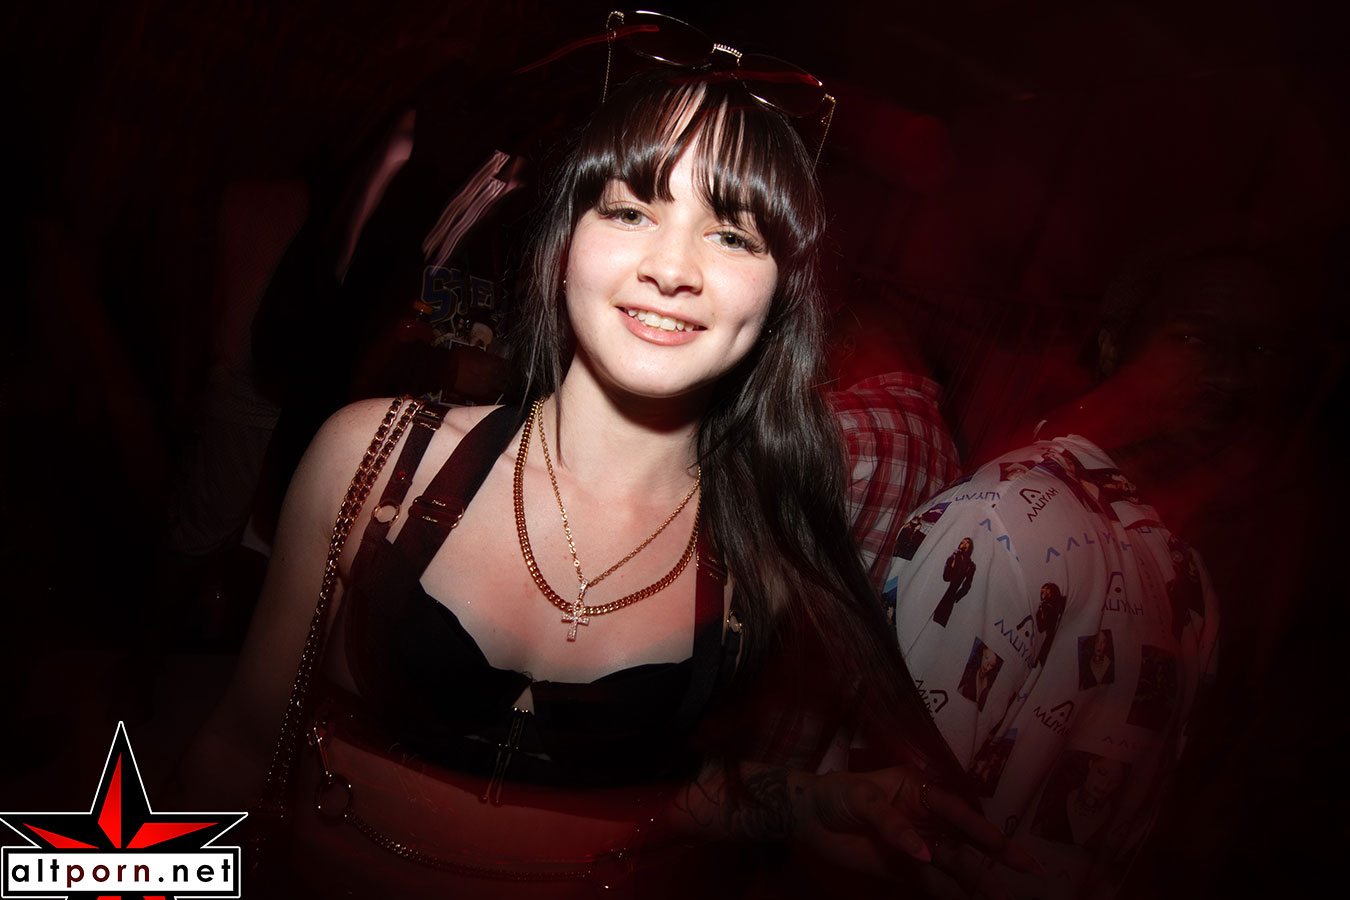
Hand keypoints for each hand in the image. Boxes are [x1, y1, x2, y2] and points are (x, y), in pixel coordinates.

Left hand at [792, 766, 1041, 897]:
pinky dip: (952, 894)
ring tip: (1003, 898)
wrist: (807, 817)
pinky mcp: (904, 868)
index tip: (1008, 847)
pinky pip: (933, 884)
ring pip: (955, 865)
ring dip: (978, 882)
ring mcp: (917, 845)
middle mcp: (926, 817)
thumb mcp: (860, 797)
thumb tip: (922, 851)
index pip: (957, 811)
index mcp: (919, 790)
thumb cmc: (835, 793)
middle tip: (1029, 873)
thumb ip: (891, 822)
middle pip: (965, 841)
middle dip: (996, 857)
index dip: (984, 830)